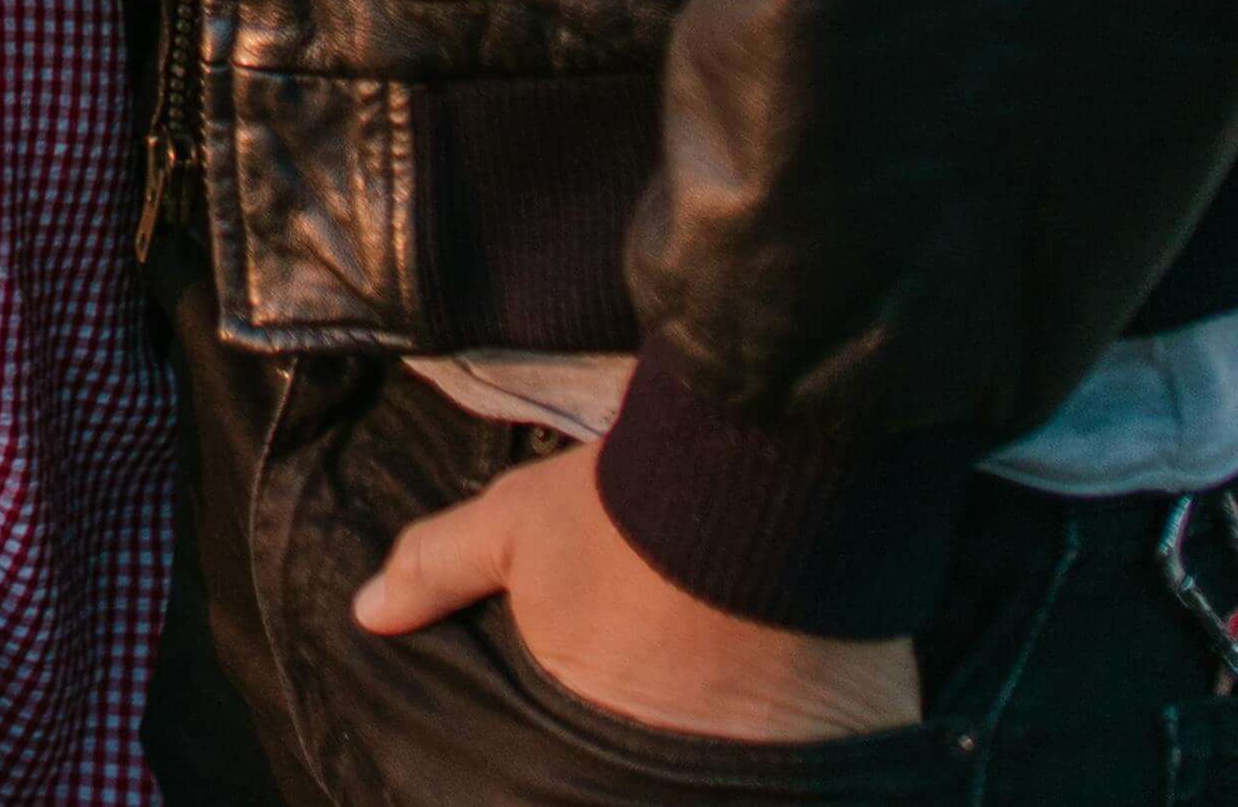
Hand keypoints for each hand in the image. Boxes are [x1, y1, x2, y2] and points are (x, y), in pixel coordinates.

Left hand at [354, 443, 920, 740]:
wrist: (767, 464)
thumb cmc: (629, 510)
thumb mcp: (519, 528)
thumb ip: (440, 572)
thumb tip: (368, 614)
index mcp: (608, 735)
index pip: (581, 791)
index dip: (576, 782)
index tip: (587, 761)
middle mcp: (700, 771)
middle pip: (675, 788)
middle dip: (663, 766)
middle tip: (658, 736)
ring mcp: (791, 763)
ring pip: (761, 785)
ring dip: (743, 758)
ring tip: (733, 729)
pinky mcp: (870, 737)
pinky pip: (847, 768)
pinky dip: (827, 756)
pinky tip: (814, 734)